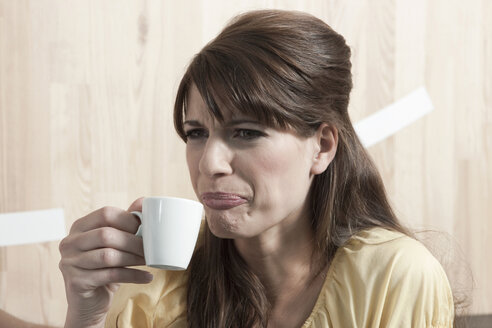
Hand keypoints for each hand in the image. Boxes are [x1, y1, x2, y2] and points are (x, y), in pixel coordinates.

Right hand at [58, 198, 152, 327]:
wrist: (89, 302)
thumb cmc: (105, 267)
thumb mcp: (114, 244)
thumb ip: (125, 224)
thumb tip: (143, 201)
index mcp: (79, 227)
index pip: (105, 213)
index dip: (128, 219)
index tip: (144, 229)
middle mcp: (70, 242)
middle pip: (106, 234)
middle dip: (133, 241)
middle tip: (151, 249)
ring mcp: (69, 262)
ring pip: (108, 256)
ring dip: (134, 258)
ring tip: (150, 261)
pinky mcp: (76, 282)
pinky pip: (110, 275)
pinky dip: (133, 275)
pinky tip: (147, 277)